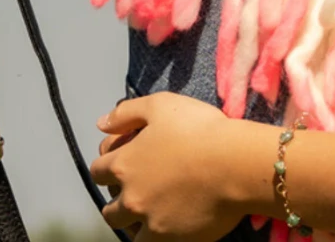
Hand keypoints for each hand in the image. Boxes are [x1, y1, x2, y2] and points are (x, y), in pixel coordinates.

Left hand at [88, 95, 276, 241]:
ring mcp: (151, 222)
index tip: (121, 166)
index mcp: (123, 164)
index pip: (97, 172)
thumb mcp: (159, 106)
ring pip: (128, 231)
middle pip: (109, 210)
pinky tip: (167, 227)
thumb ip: (125, 113)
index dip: (107, 168)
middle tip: (136, 196)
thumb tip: (101, 124)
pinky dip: (155, 237)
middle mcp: (131, 197)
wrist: (237, 165)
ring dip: (134, 225)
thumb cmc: (200, 130)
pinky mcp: (172, 239)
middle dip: (119, 203)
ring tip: (150, 216)